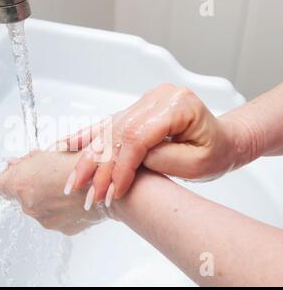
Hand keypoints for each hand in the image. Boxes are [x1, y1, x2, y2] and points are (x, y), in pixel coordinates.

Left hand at [0, 151, 108, 235]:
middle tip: (51, 173)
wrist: (111, 184)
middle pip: (22, 195)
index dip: (12, 175)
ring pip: (40, 207)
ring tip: (68, 185)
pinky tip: (75, 197)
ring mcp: (47, 220)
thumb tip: (14, 163)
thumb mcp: (54, 148)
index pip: (1, 184)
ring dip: (48, 197)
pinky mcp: (63, 228)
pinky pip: (56, 216)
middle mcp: (30, 206)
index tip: (22, 170)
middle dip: (33, 185)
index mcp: (22, 183)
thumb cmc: (85, 162)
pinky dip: (62, 208)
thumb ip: (28, 159)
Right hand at [60, 83, 240, 206]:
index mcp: (177, 104)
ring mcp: (144, 102)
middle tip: (83, 190)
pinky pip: (107, 124)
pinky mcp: (135, 110)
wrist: (223, 141)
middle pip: (118, 132)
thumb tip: (125, 163)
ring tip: (72, 178)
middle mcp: (157, 97)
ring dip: (88, 156)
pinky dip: (86, 137)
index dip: (120, 166)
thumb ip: (159, 159)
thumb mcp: (196, 164)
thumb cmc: (215, 152)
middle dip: (98, 165)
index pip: (137, 137)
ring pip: (108, 129)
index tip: (112, 191)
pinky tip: (66, 144)